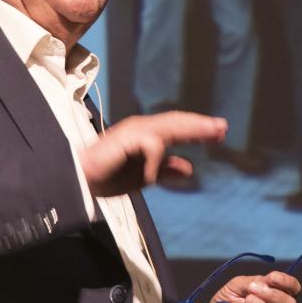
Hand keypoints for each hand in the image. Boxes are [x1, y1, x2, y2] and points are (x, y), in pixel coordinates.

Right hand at [79, 112, 225, 196]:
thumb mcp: (144, 177)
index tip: (220, 134)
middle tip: (223, 128)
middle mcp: (141, 128)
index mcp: (146, 135)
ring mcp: (133, 131)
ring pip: (169, 126)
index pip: (177, 128)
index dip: (199, 130)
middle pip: (177, 122)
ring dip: (192, 129)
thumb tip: (189, 167)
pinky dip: (156, 160)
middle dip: (201, 125)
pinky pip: (151, 145)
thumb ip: (165, 170)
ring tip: (212, 134)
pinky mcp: (124, 139)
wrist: (78, 181)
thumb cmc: (106, 176)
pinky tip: (153, 175)